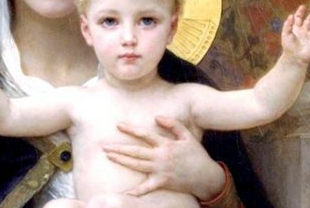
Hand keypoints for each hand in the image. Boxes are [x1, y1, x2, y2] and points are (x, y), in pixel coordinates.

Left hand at [103, 116, 224, 199]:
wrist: (206, 176)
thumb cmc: (196, 155)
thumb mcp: (187, 136)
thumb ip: (173, 124)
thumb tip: (157, 116)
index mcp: (166, 144)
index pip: (145, 135)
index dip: (131, 129)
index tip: (118, 125)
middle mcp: (161, 157)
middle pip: (136, 152)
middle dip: (119, 148)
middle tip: (103, 145)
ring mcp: (160, 171)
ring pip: (137, 166)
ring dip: (122, 161)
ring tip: (109, 156)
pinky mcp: (162, 183)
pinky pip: (146, 188)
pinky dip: (135, 191)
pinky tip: (124, 192)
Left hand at [281, 5, 309, 64]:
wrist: (294, 58)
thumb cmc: (288, 47)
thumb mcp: (286, 34)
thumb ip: (288, 25)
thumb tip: (291, 15)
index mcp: (296, 28)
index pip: (299, 18)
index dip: (300, 12)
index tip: (303, 6)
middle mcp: (304, 31)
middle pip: (309, 20)